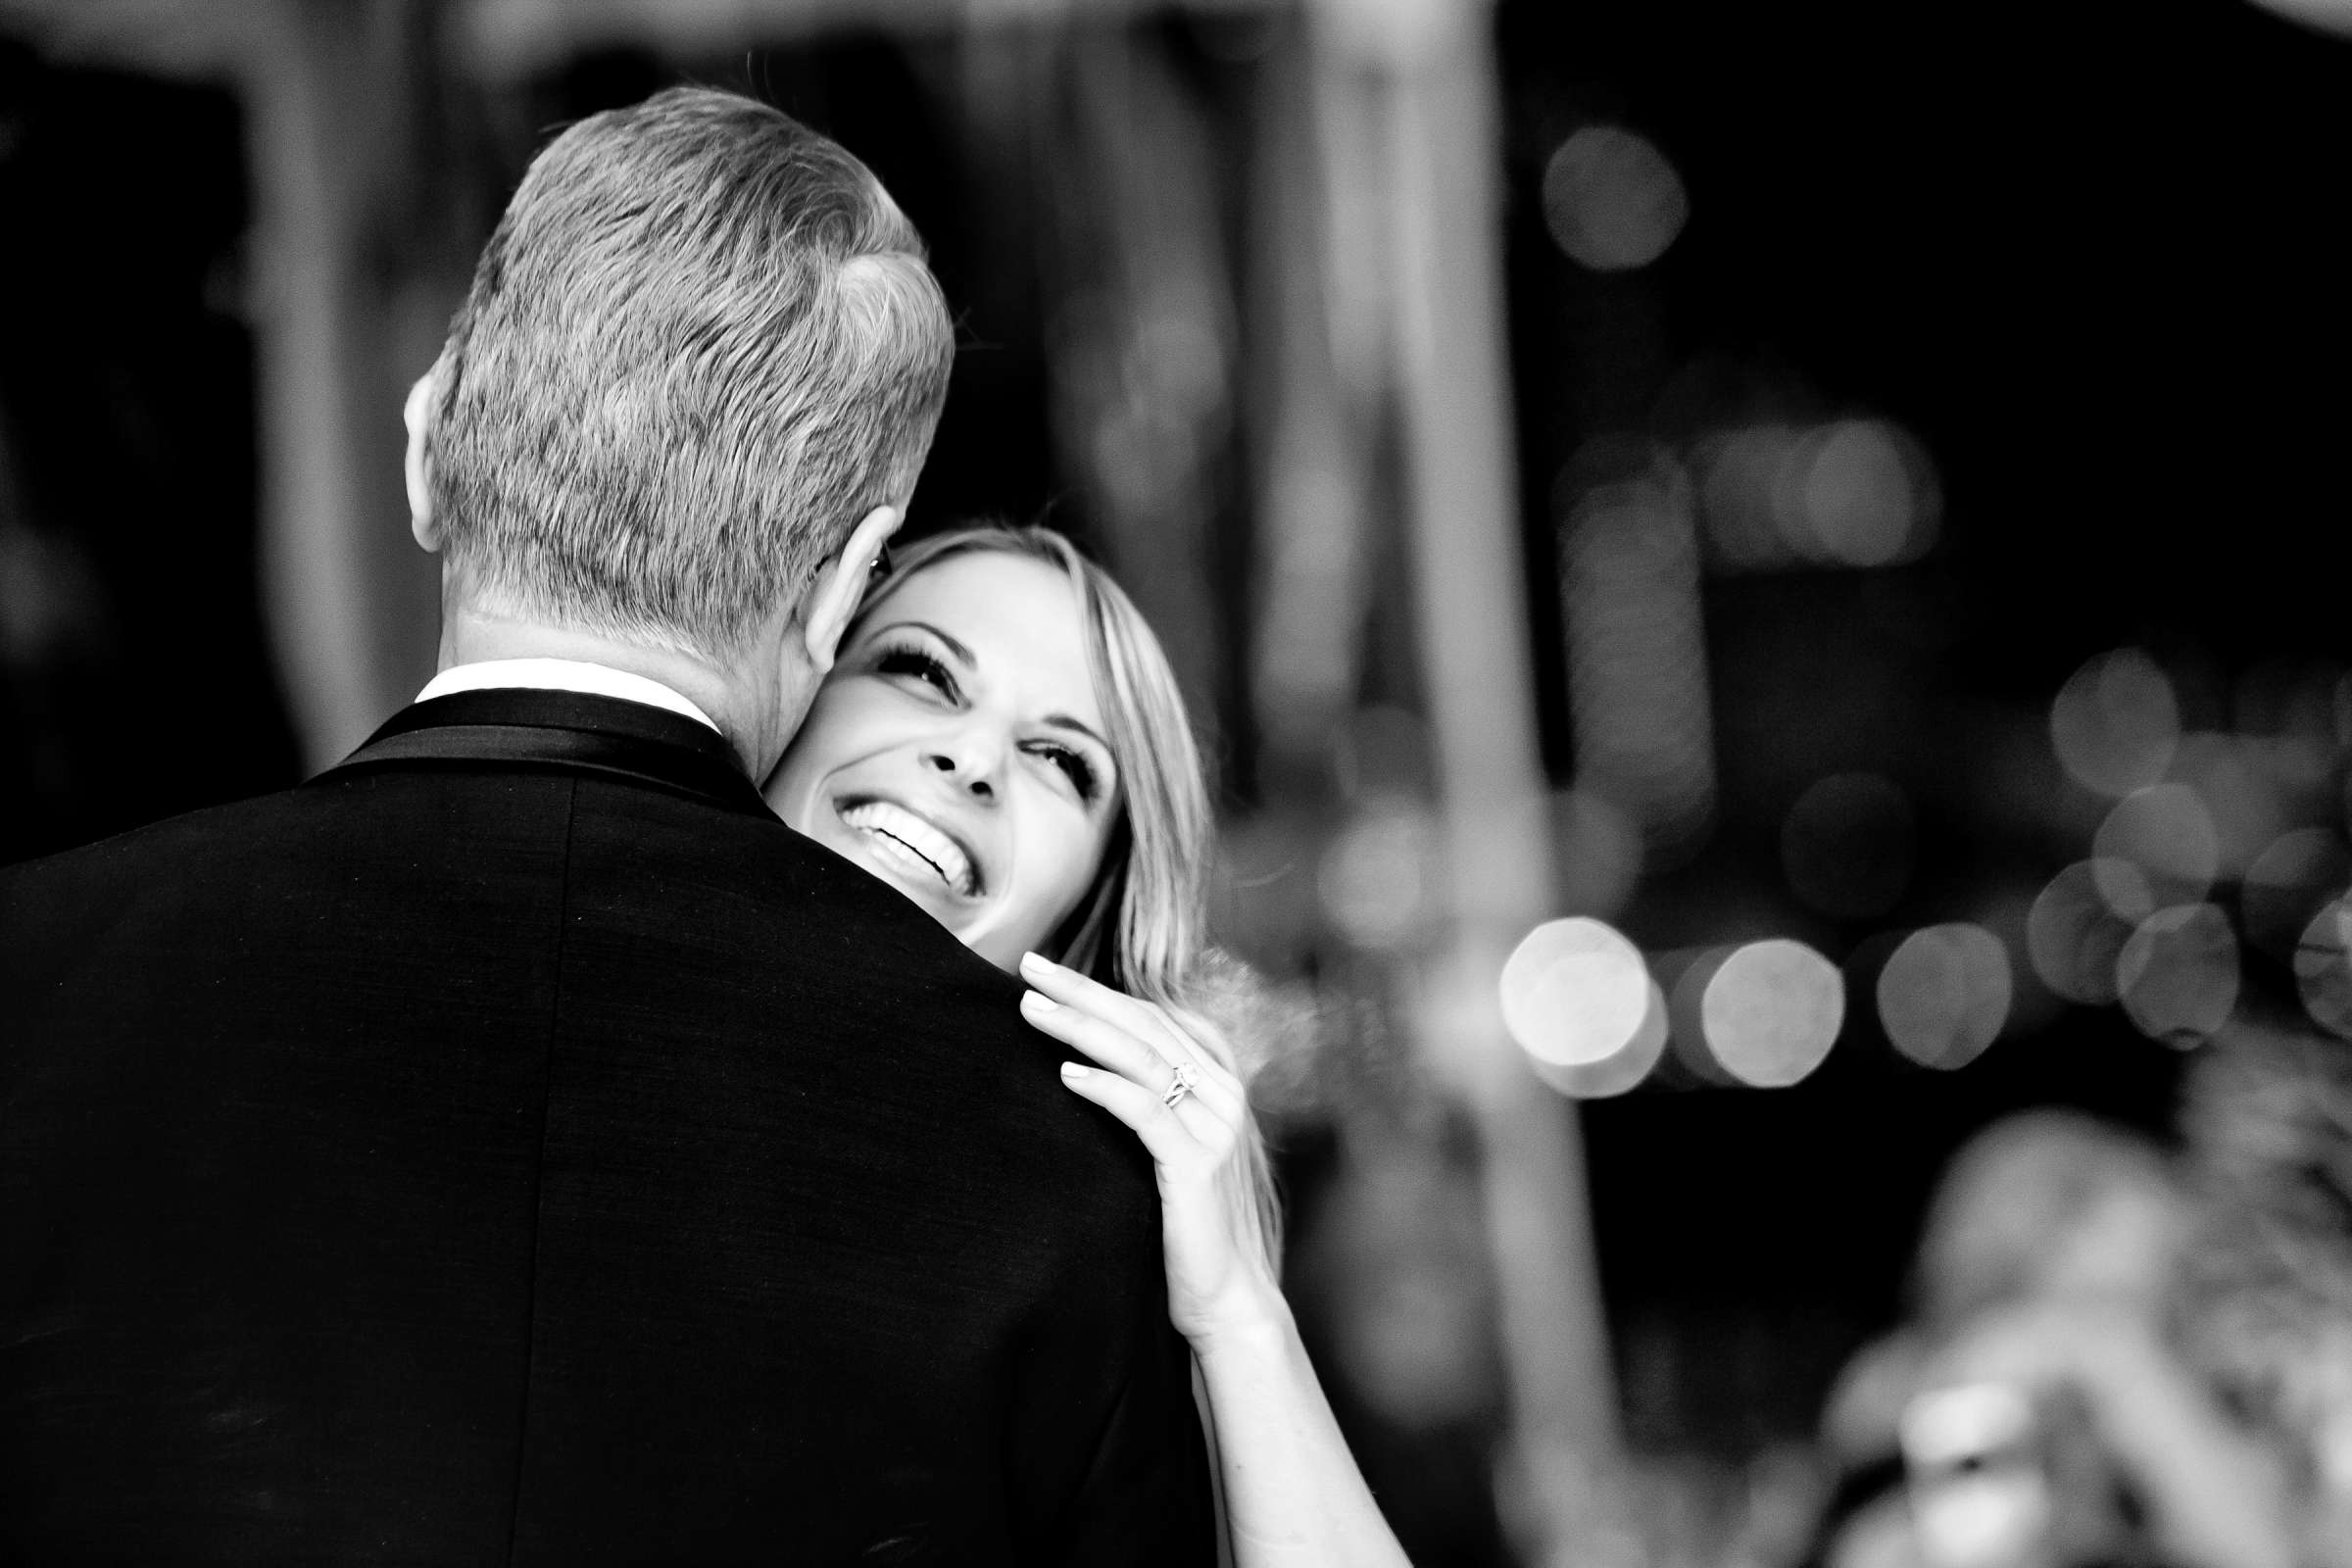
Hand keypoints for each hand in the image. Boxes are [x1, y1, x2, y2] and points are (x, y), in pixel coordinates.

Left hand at [1018, 950, 1283, 1342]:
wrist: (1227, 1299)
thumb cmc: (1186, 1229)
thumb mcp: (1168, 1154)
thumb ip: (1147, 1107)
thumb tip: (1084, 1069)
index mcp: (1217, 1085)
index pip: (1156, 1017)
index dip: (1102, 990)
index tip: (1047, 971)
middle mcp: (1223, 1096)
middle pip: (1145, 1024)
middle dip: (1083, 991)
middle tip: (1028, 966)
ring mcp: (1216, 1127)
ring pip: (1143, 1058)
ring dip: (1082, 1028)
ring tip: (1032, 1009)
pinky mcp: (1198, 1165)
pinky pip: (1147, 1111)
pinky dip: (1105, 1087)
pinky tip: (1066, 1074)